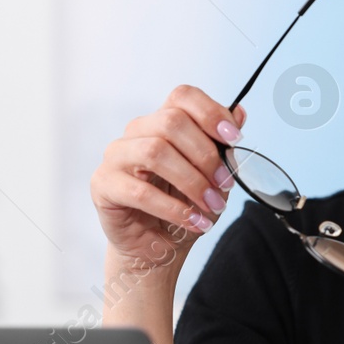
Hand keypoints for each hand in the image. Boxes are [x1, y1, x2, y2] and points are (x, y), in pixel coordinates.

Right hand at [90, 85, 243, 268]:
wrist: (156, 247)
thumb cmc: (182, 208)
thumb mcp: (212, 177)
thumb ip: (222, 147)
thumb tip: (240, 113)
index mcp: (162, 123)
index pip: (182, 97)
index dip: (210, 112)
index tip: (234, 140)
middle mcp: (136, 133)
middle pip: (171, 121)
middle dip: (205, 155)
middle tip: (225, 184)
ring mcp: (116, 156)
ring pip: (155, 152)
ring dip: (192, 182)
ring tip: (212, 206)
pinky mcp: (104, 184)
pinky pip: (140, 191)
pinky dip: (173, 208)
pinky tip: (193, 221)